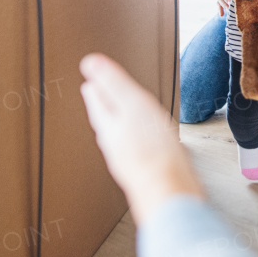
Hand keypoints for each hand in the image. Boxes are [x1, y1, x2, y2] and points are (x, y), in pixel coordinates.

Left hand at [79, 53, 203, 224]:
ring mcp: (129, 159)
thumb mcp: (133, 106)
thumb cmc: (152, 151)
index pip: (98, 101)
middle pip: (105, 119)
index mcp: (110, 126)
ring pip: (119, 136)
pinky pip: (136, 149)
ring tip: (120, 115)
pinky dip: (136, 139)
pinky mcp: (146, 171)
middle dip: (103, 105)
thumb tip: (90, 63)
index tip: (90, 80)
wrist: (168, 193)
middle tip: (98, 94)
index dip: (96, 87)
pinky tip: (146, 142)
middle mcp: (115, 144)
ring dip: (118, 123)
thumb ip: (113, 84)